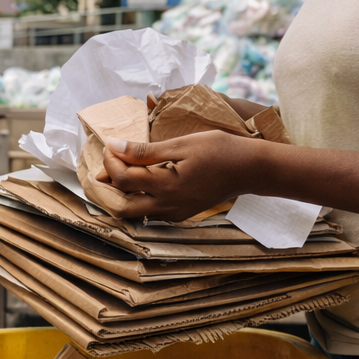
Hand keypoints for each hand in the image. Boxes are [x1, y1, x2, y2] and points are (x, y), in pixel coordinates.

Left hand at [98, 130, 265, 220]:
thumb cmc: (219, 150)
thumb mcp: (180, 144)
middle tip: (108, 166)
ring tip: (121, 171)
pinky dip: (139, 198)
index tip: (110, 145)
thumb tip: (113, 145)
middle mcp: (167, 207)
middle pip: (121, 208)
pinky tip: (142, 180)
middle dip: (109, 187)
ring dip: (122, 195)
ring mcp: (174, 214)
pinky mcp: (180, 215)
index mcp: (166, 186)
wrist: (250, 169)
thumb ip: (144, 151)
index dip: (110, 162)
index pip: (123, 179)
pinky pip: (151, 212)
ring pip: (135, 212)